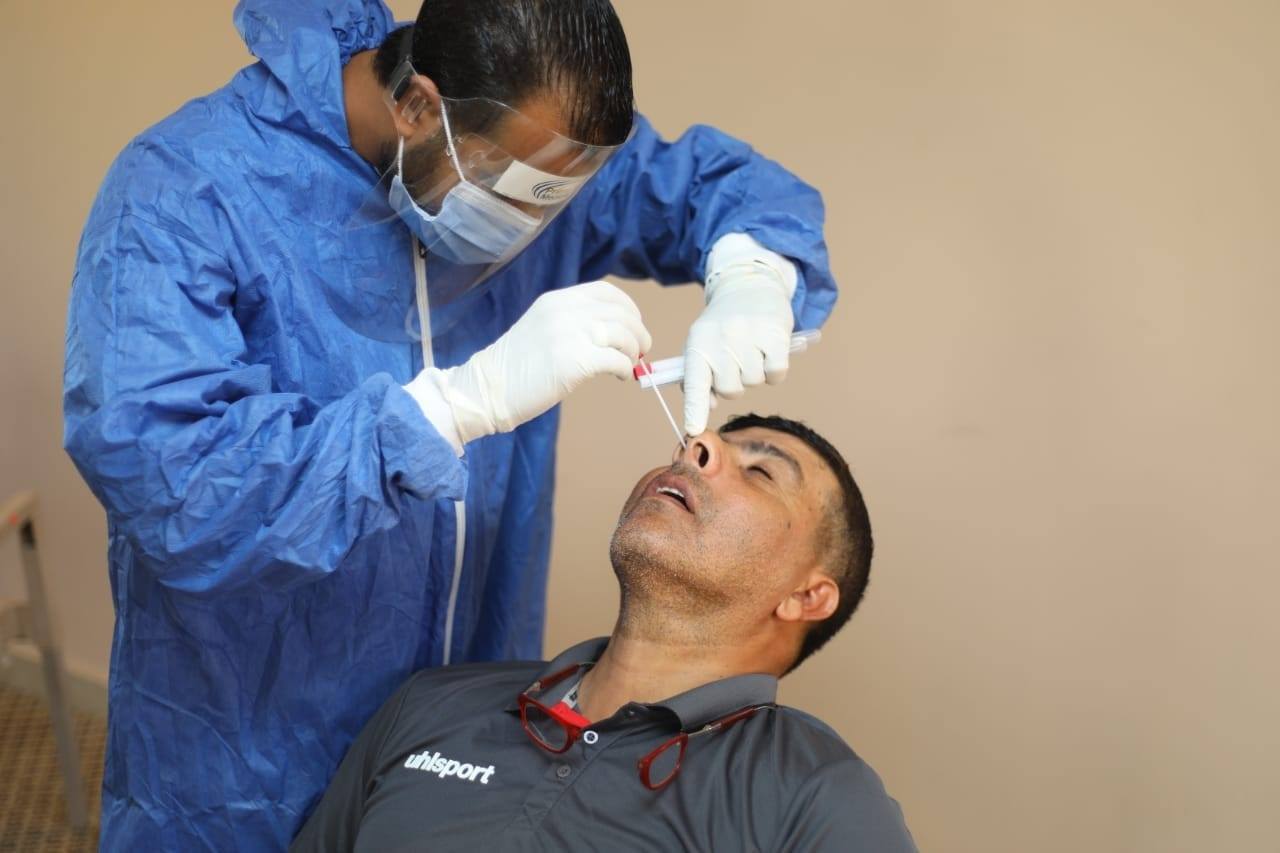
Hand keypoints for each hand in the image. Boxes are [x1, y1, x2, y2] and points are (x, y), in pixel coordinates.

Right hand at [434, 281, 651, 443]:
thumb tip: (614, 333)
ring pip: (625, 335)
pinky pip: (617, 360)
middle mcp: (565, 311)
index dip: (629, 308)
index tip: (634, 326)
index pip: (606, 293)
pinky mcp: (574, 362)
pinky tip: (620, 376)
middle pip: (622, 314)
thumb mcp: (542, 328)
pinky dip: (625, 369)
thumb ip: (572, 323)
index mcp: (557, 300)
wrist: (487, 389)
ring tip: (628, 365)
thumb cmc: (515, 367)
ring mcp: (569, 335)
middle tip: (641, 351)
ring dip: (633, 352)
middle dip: (639, 333)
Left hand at [682, 254, 794, 435]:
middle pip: (730, 390)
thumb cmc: (723, 326)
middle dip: (734, 382)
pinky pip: (775, 374)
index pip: (695, 383)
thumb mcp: (703, 344)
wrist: (749, 286)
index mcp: (698, 344)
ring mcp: (748, 336)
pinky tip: (769, 351)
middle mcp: (721, 339)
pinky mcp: (775, 335)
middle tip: (736, 359)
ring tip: (751, 349)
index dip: (695, 409)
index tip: (693, 430)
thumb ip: (700, 376)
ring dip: (755, 373)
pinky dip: (774, 369)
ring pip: (754, 382)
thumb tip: (709, 405)